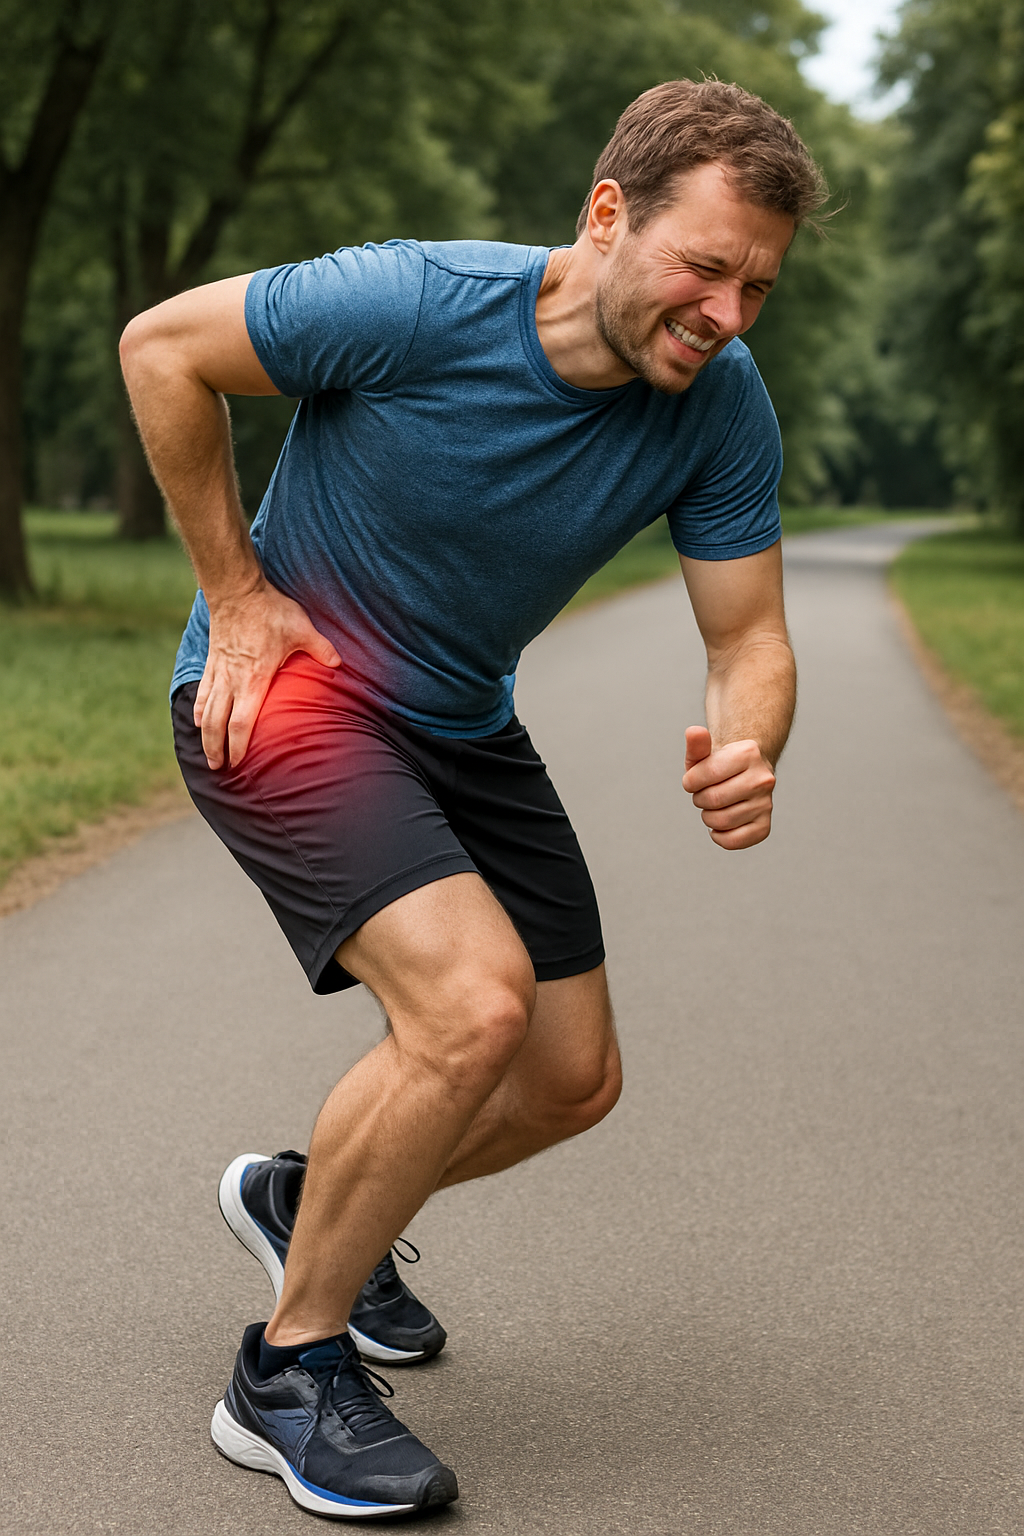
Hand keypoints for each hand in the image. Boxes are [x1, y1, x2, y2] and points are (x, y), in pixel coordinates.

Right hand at [194, 577, 340, 768]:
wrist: (236, 590)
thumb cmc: (270, 610)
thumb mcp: (301, 628)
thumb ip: (321, 648)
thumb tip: (340, 663)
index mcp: (254, 678)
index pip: (242, 721)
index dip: (238, 745)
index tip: (238, 762)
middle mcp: (232, 679)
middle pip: (218, 723)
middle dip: (216, 748)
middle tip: (217, 768)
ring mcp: (219, 671)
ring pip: (206, 711)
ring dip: (205, 735)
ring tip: (208, 754)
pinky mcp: (212, 661)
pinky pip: (203, 691)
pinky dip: (199, 709)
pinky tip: (198, 722)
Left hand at [682, 725, 775, 849]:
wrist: (744, 774)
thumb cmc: (719, 765)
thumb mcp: (704, 753)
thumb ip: (696, 744)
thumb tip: (693, 732)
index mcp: (748, 754)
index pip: (706, 774)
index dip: (690, 782)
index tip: (693, 780)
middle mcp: (763, 778)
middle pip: (712, 800)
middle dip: (699, 799)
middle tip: (704, 794)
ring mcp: (766, 803)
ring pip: (721, 822)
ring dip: (707, 817)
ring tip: (713, 807)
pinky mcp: (764, 825)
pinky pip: (734, 841)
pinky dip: (719, 836)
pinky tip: (719, 825)